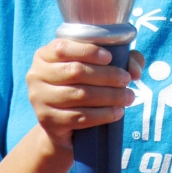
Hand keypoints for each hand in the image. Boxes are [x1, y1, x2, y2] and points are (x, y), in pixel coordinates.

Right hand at [27, 39, 143, 151]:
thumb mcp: (97, 66)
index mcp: (45, 54)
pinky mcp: (48, 120)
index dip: (88, 51)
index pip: (63, 48)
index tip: (110, 58)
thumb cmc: (83, 85)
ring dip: (109, 96)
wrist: (63, 124)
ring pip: (79, 95)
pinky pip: (79, 117)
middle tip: (126, 80)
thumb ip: (121, 58)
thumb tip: (135, 69)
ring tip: (128, 97)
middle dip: (106, 75)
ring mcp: (39, 99)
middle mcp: (36, 74)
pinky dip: (102, 115)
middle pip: (75, 71)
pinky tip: (117, 112)